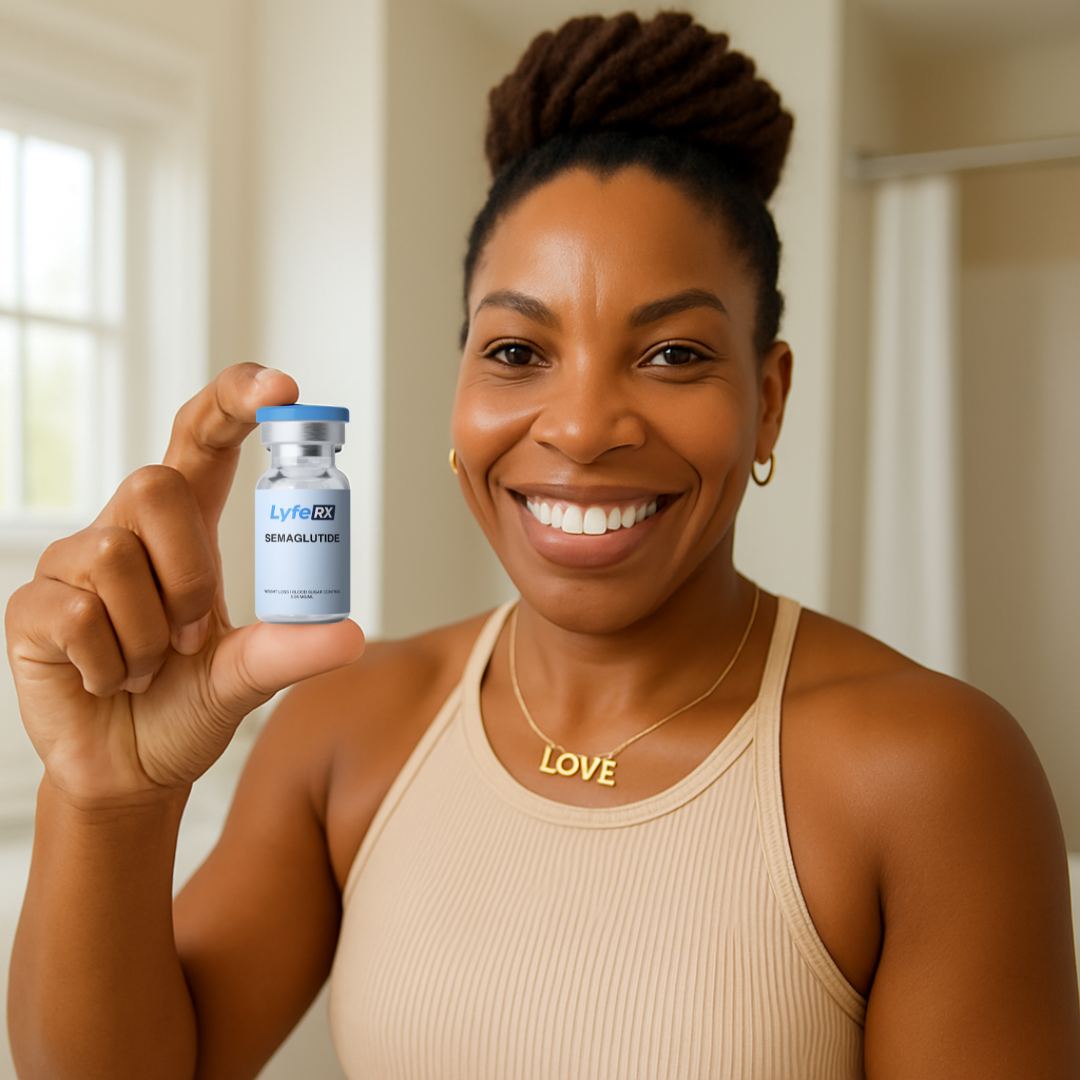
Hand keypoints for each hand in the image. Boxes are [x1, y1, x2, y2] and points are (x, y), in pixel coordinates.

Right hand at [4, 364, 365, 804]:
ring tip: (151, 666)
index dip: (234, 402)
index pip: (202, 440)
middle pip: (156, 486)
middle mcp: (128, 532)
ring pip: (114, 555)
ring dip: (150, 630)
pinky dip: (110, 660)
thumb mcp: (247, 676)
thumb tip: (347, 632)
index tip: (280, 388)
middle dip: (190, 568)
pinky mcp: (31, 609)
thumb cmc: (189, 705)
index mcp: (187, 530)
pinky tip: (111, 680)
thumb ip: (288, 650)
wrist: (132, 768)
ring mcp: (73, 566)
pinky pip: (73, 611)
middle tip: (193, 635)